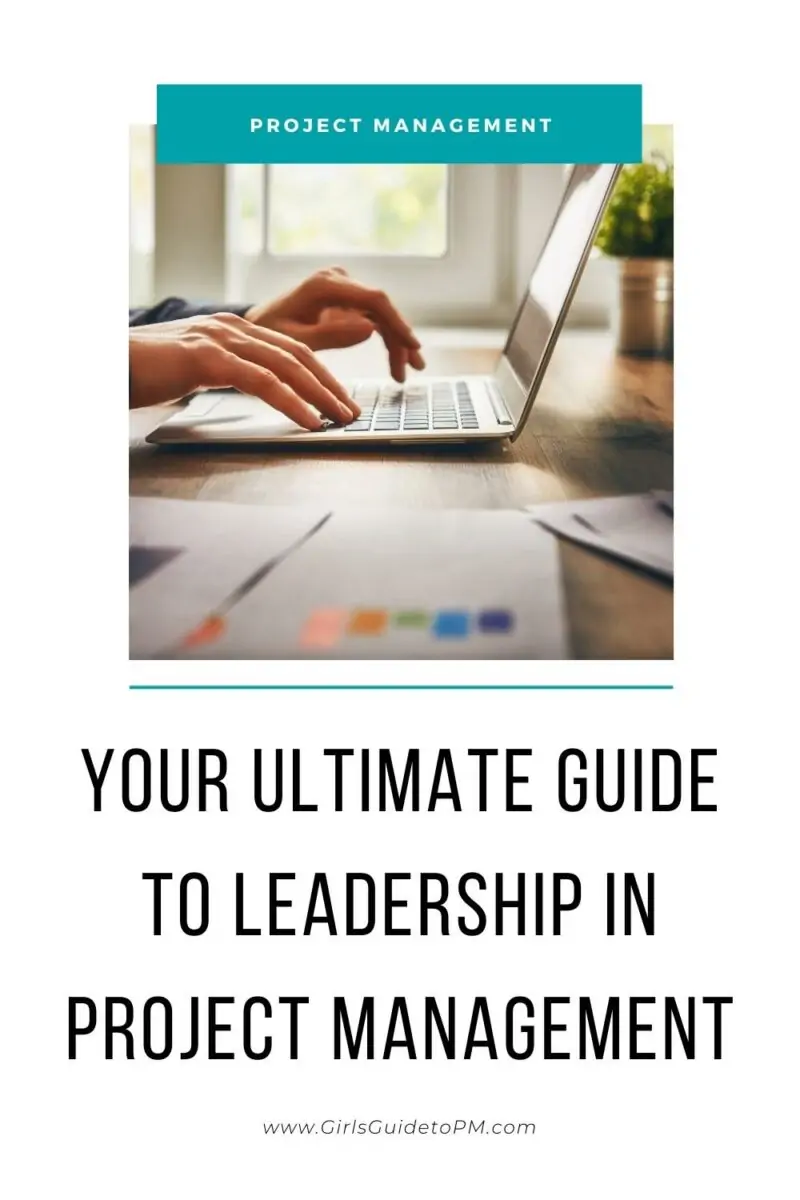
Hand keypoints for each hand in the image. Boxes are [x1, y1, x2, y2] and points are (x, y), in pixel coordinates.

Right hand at [128, 313, 359, 428]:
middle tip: (352, 411)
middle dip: (330, 385)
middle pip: (297, 355)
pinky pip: (262, 381)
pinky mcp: (208, 358)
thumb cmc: (143, 370)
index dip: (320, 374)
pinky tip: (310, 421)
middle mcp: (230, 327)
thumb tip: (250, 389)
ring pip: (287, 366)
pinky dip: (293, 402)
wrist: (106, 362)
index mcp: (230, 328)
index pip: (289, 349)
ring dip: (321, 395)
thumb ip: (223, 372)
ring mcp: (219, 339)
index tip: (340, 399)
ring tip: (341, 419)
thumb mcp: (192, 369)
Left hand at [245, 267, 425, 382]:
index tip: (412, 346)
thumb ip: (331, 335)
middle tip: (412, 369)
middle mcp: (337, 281)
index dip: (397, 323)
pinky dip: (384, 339)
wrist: (254, 327)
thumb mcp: (295, 341)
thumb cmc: (268, 334)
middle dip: (399, 339)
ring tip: (404, 373)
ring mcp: (342, 289)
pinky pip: (371, 319)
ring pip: (379, 315)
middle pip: (381, 308)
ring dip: (395, 342)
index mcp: (324, 285)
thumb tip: (370, 329)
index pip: (373, 300)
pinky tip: (394, 361)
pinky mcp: (343, 301)